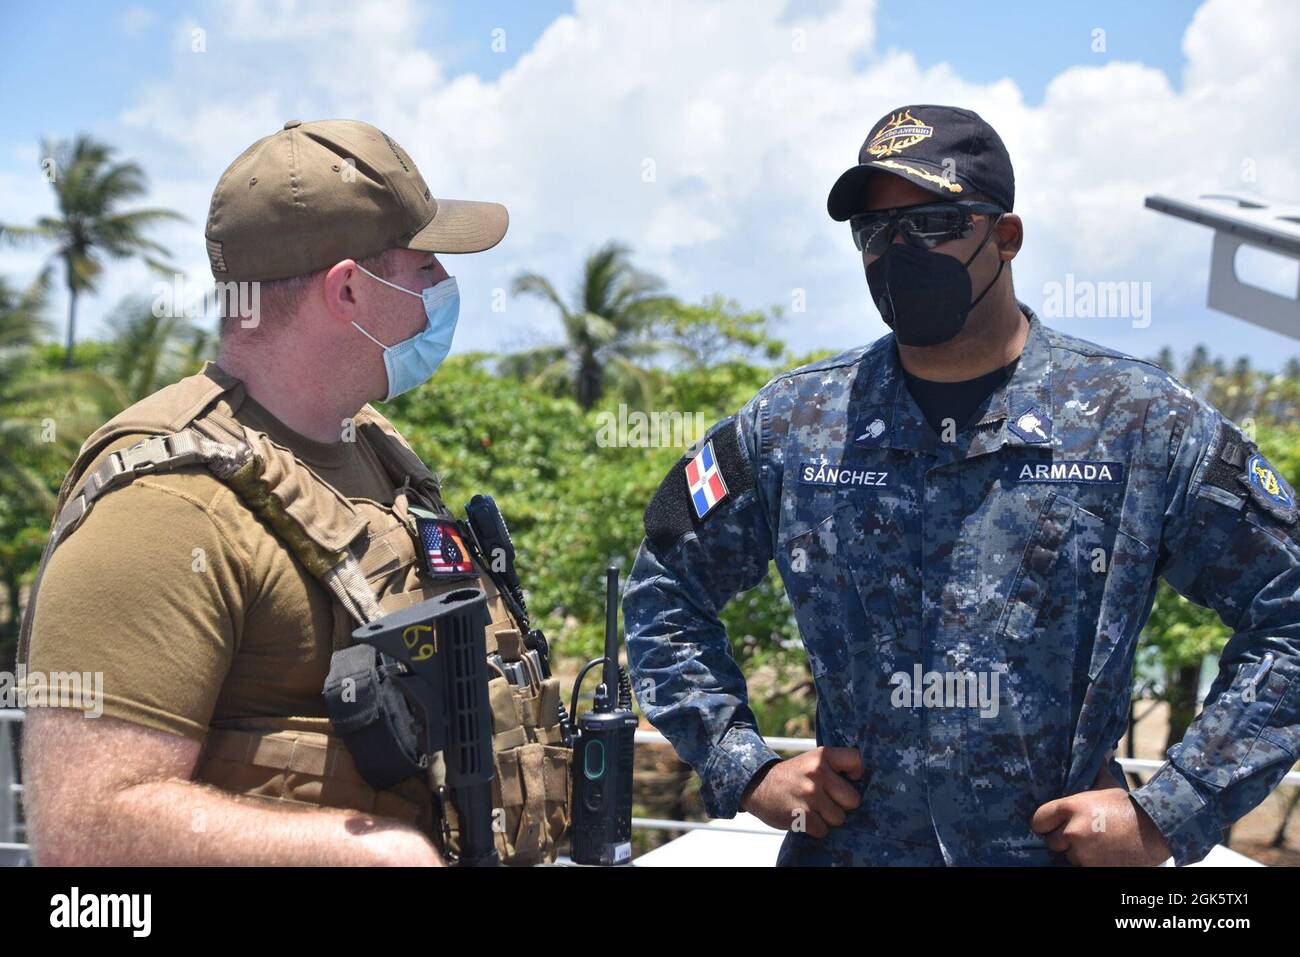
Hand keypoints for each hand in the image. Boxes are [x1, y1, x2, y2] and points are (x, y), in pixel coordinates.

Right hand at [739, 747, 862, 837]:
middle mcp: (817, 772)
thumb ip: (834, 768)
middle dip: (841, 805)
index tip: (847, 780)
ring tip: (811, 808)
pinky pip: (823, 830)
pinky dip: (814, 828)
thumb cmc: (792, 777)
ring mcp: (809, 794)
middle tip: (824, 800)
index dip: (856, 774)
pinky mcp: (801, 814)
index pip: (856, 761)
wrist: (758, 785)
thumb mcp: (812, 761)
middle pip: (853, 800)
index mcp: (822, 756)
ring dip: (827, 818)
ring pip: (839, 818)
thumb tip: (862, 784)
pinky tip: (803, 816)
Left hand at [1030, 759, 1171, 865]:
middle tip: (1082, 835)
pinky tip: (1103, 854)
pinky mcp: (1093, 868)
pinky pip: (1081, 866)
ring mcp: (1083, 852)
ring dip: (1079, 853)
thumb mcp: (1108, 784)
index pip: (1039, 820)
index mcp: (1071, 807)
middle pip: (1052, 841)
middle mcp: (1073, 830)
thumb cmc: (1129, 807)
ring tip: (1098, 843)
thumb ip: (1095, 770)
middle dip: (1064, 839)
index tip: (1053, 824)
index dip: (1045, 823)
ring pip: (1068, 856)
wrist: (1157, 830)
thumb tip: (1099, 750)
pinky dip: (1089, 863)